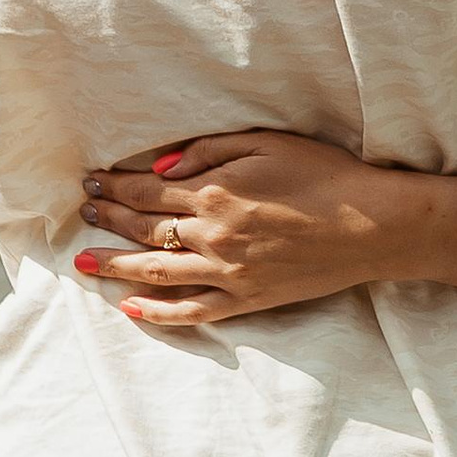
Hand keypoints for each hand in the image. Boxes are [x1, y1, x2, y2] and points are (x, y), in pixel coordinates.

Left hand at [75, 131, 419, 323]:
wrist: (372, 225)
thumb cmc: (323, 175)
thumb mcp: (266, 143)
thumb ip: (209, 151)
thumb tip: (159, 166)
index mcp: (214, 193)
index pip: (146, 190)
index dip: (114, 186)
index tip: (90, 182)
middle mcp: (212, 235)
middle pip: (144, 229)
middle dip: (109, 219)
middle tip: (84, 214)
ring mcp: (228, 273)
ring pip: (155, 273)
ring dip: (115, 268)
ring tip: (84, 264)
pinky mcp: (247, 299)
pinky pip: (192, 312)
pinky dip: (157, 313)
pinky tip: (130, 309)